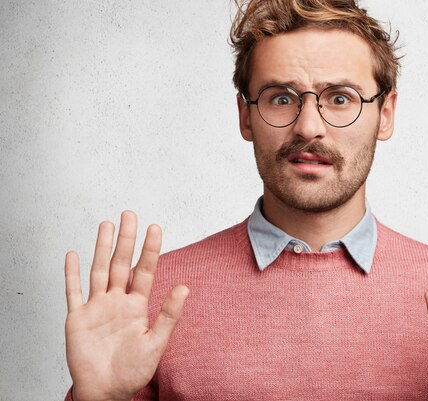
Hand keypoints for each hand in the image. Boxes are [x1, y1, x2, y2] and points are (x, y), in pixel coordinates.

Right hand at [64, 211, 188, 400]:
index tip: (155, 228)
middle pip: (122, 264)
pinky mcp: (77, 319)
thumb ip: (169, 315)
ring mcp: (96, 308)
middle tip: (130, 215)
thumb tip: (185, 287)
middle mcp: (117, 302)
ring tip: (107, 225)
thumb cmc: (133, 371)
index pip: (145, 271)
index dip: (150, 250)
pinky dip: (71, 274)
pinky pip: (72, 292)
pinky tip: (72, 255)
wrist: (107, 392)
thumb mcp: (156, 342)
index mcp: (137, 306)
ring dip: (102, 248)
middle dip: (126, 240)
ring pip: (99, 270)